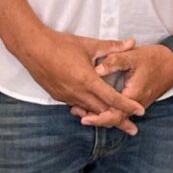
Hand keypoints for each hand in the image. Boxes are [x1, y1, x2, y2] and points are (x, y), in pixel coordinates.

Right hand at [17, 28, 146, 129]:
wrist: (32, 48)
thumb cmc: (60, 44)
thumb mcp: (88, 44)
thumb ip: (112, 47)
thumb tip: (131, 43)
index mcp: (88, 80)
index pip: (112, 98)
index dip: (128, 106)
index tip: (140, 112)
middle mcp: (78, 92)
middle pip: (102, 112)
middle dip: (119, 121)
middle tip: (132, 129)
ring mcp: (67, 96)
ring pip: (89, 112)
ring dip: (102, 118)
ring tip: (115, 124)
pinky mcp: (58, 97)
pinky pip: (77, 107)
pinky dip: (87, 111)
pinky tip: (92, 113)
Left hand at [83, 41, 172, 132]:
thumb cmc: (154, 58)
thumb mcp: (133, 56)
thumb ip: (114, 61)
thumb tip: (97, 69)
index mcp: (134, 94)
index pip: (115, 114)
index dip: (99, 118)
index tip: (84, 118)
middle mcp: (136, 103)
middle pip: (114, 119)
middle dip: (96, 119)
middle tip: (78, 115)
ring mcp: (137, 103)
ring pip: (117, 116)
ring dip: (101, 116)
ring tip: (82, 113)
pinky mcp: (137, 100)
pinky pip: (122, 111)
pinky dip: (109, 111)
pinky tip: (96, 108)